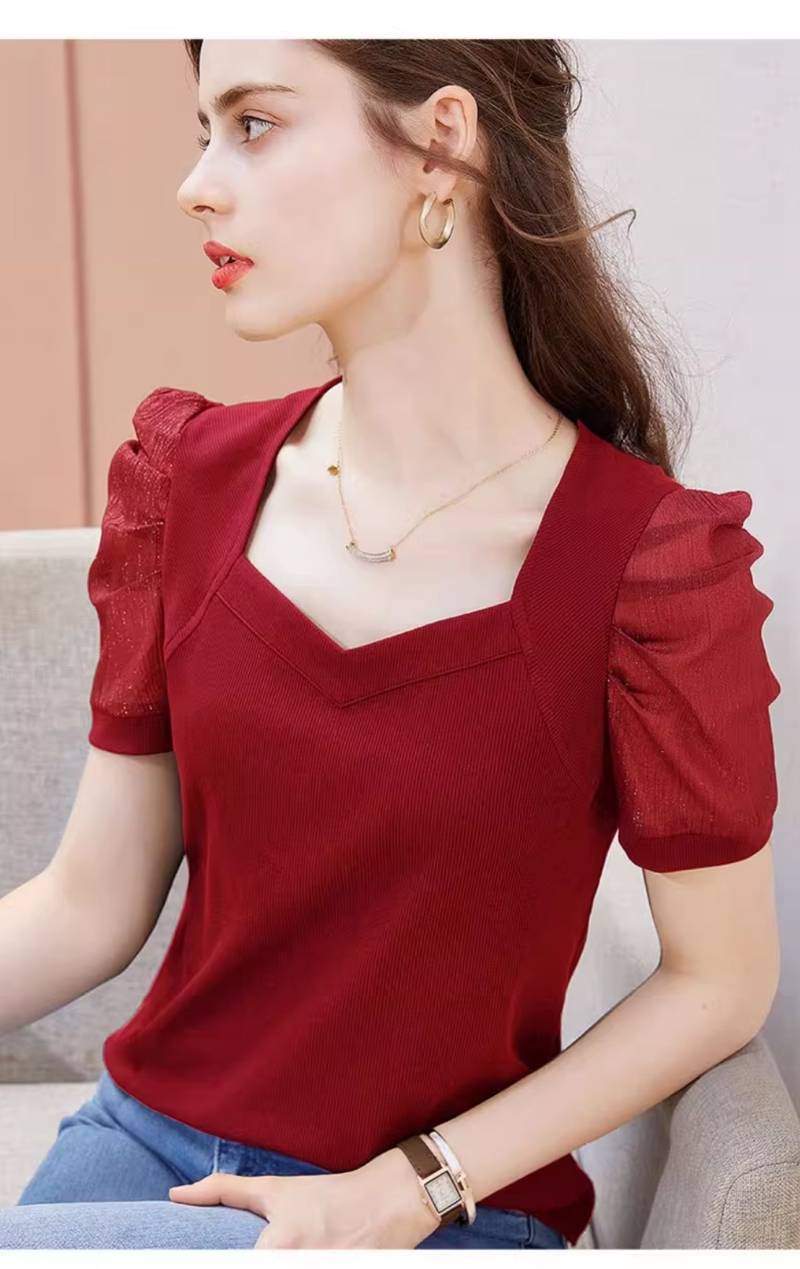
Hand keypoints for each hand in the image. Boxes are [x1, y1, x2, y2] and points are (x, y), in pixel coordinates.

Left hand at [167, 1145, 442, 1248]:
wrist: (389, 1201)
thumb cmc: (326, 1195)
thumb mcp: (275, 1190)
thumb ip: (223, 1191)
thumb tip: (174, 1195)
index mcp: (278, 1248)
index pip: (236, 1267)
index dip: (220, 1264)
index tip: (197, 1264)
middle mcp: (302, 1265)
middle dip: (257, 1261)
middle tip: (269, 1248)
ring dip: (284, 1266)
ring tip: (293, 1253)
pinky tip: (312, 1256)